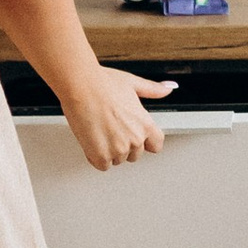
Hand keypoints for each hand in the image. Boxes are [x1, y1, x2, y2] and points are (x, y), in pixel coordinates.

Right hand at [62, 69, 176, 170]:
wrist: (80, 87)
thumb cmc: (102, 83)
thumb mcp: (133, 83)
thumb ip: (152, 90)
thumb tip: (167, 88)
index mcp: (145, 124)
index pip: (156, 145)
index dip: (146, 142)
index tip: (136, 138)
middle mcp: (135, 139)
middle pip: (135, 155)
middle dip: (124, 145)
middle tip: (111, 128)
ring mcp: (118, 149)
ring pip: (117, 160)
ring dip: (109, 151)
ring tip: (100, 130)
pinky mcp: (100, 156)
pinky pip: (102, 165)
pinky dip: (95, 156)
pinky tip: (91, 139)